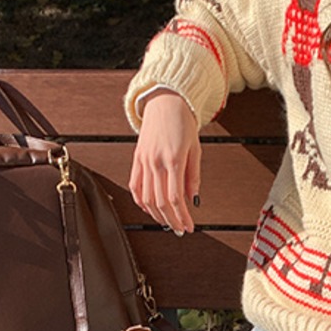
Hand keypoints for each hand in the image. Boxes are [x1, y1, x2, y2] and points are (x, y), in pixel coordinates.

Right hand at [128, 89, 200, 234]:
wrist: (165, 101)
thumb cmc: (183, 122)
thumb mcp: (195, 149)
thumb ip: (193, 176)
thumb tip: (193, 200)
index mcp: (172, 159)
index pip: (175, 198)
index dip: (182, 217)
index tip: (189, 227)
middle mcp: (155, 162)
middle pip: (160, 202)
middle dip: (171, 220)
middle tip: (180, 230)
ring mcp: (144, 160)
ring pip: (146, 197)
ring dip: (157, 215)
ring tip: (167, 222)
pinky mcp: (137, 158)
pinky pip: (135, 185)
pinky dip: (141, 201)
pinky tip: (149, 210)